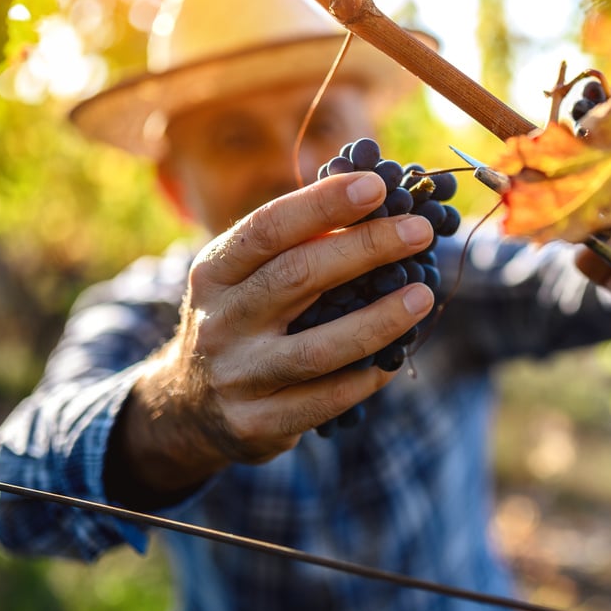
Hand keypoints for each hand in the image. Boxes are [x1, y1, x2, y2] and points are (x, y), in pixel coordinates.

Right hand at [107, 171, 435, 503]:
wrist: (188, 407)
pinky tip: (396, 358)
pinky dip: (367, 378)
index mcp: (214, 272)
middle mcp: (220, 321)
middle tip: (419, 231)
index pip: (268, 228)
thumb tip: (379, 203)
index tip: (377, 187)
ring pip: (317, 349)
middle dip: (365, 248)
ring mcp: (237, 376)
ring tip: (422, 296)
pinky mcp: (256, 423)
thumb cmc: (240, 320)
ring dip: (378, 320)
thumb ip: (296, 245)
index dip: (323, 204)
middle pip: (297, 277)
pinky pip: (325, 401)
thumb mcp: (244, 277)